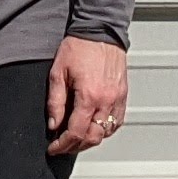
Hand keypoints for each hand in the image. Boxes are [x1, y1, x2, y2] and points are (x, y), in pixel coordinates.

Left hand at [44, 36, 128, 156]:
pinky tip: (94, 127)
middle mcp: (106, 100)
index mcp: (89, 96)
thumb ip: (55, 102)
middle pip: (93, 137)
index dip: (63, 144)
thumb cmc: (79, 47)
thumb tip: (53, 124)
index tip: (54, 147)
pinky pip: (117, 122)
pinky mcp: (123, 95)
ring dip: (90, 140)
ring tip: (76, 138)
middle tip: (63, 146)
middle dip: (76, 146)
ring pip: (106, 133)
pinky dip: (105, 130)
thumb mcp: (58, 73)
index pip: (76, 132)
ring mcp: (118, 99)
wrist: (100, 31)